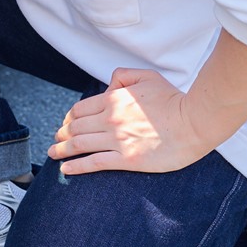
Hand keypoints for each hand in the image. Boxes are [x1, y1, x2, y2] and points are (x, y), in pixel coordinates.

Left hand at [48, 68, 215, 174]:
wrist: (194, 122)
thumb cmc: (173, 99)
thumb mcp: (146, 77)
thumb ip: (122, 76)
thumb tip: (107, 84)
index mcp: (112, 100)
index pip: (79, 110)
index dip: (68, 118)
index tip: (64, 124)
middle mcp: (109, 120)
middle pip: (75, 128)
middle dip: (61, 134)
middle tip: (55, 140)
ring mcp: (117, 140)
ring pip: (80, 145)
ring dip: (62, 150)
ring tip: (52, 155)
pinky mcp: (127, 160)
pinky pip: (94, 163)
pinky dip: (77, 166)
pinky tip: (66, 170)